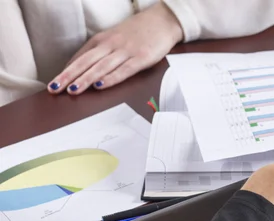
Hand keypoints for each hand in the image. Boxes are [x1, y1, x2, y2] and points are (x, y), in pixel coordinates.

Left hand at [47, 3, 182, 94]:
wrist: (163, 20)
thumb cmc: (139, 31)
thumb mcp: (115, 38)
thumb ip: (100, 52)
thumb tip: (83, 67)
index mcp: (103, 40)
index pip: (80, 58)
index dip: (65, 71)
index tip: (54, 84)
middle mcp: (111, 45)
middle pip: (86, 62)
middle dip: (68, 76)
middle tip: (55, 89)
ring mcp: (126, 52)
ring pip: (101, 67)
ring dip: (86, 79)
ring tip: (73, 90)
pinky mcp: (141, 58)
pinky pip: (123, 70)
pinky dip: (111, 78)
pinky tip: (101, 85)